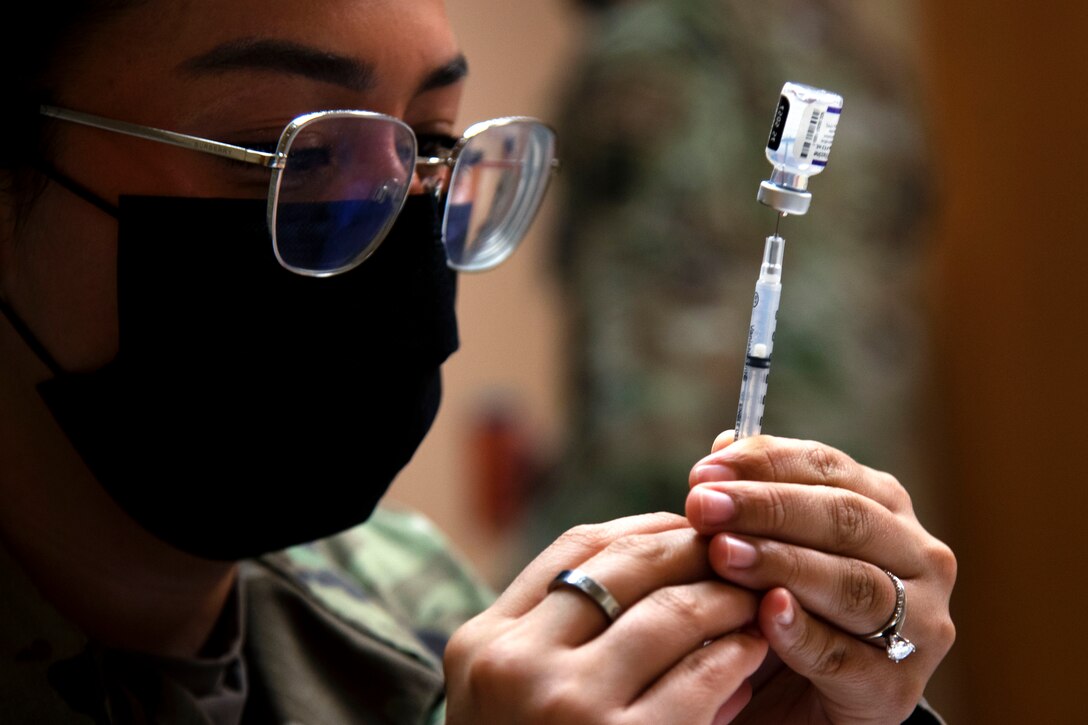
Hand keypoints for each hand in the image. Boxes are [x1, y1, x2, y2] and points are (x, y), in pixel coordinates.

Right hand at [444, 512, 768, 723]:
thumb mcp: (509, 695)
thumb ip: (558, 633)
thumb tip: (659, 557)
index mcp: (482, 642)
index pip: (576, 548)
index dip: (643, 528)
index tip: (687, 527)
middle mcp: (515, 664)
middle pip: (625, 566)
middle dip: (692, 548)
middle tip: (737, 548)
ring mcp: (565, 706)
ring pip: (670, 613)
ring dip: (725, 596)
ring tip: (754, 596)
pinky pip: (701, 677)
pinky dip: (737, 653)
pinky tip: (755, 650)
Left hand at [685, 433, 955, 723]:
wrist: (802, 708)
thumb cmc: (784, 612)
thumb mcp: (767, 549)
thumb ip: (752, 501)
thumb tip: (724, 443)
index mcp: (884, 509)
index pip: (829, 469)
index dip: (765, 464)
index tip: (704, 471)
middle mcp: (918, 558)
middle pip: (845, 519)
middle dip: (766, 507)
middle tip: (702, 507)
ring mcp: (918, 626)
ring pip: (853, 583)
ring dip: (783, 563)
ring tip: (724, 554)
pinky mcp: (896, 688)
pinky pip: (846, 655)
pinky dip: (803, 632)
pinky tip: (766, 614)